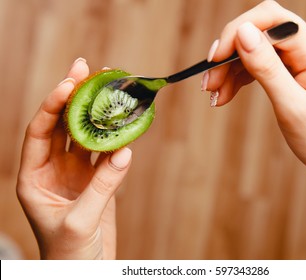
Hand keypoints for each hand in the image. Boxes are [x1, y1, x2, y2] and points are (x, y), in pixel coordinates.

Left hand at [16, 58, 131, 258]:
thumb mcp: (80, 221)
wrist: (86, 272)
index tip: (70, 82)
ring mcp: (77, 174)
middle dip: (74, 95)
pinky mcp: (98, 180)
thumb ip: (103, 186)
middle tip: (87, 67)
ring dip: (98, 111)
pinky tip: (126, 120)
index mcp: (35, 177)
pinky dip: (117, 136)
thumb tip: (125, 150)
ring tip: (110, 85)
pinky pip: (107, 152)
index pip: (40, 131)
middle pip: (63, 125)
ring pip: (86, 134)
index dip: (53, 104)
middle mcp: (53, 170)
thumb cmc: (70, 256)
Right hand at [204, 1, 305, 253]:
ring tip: (214, 96)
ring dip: (229, 70)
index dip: (237, 32)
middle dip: (229, 54)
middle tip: (209, 84)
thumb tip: (242, 31)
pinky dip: (238, 78)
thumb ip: (267, 68)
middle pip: (258, 32)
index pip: (271, 19)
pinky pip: (257, 64)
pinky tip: (225, 95)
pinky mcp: (290, 69)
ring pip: (253, 49)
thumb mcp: (292, 106)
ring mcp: (298, 57)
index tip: (215, 60)